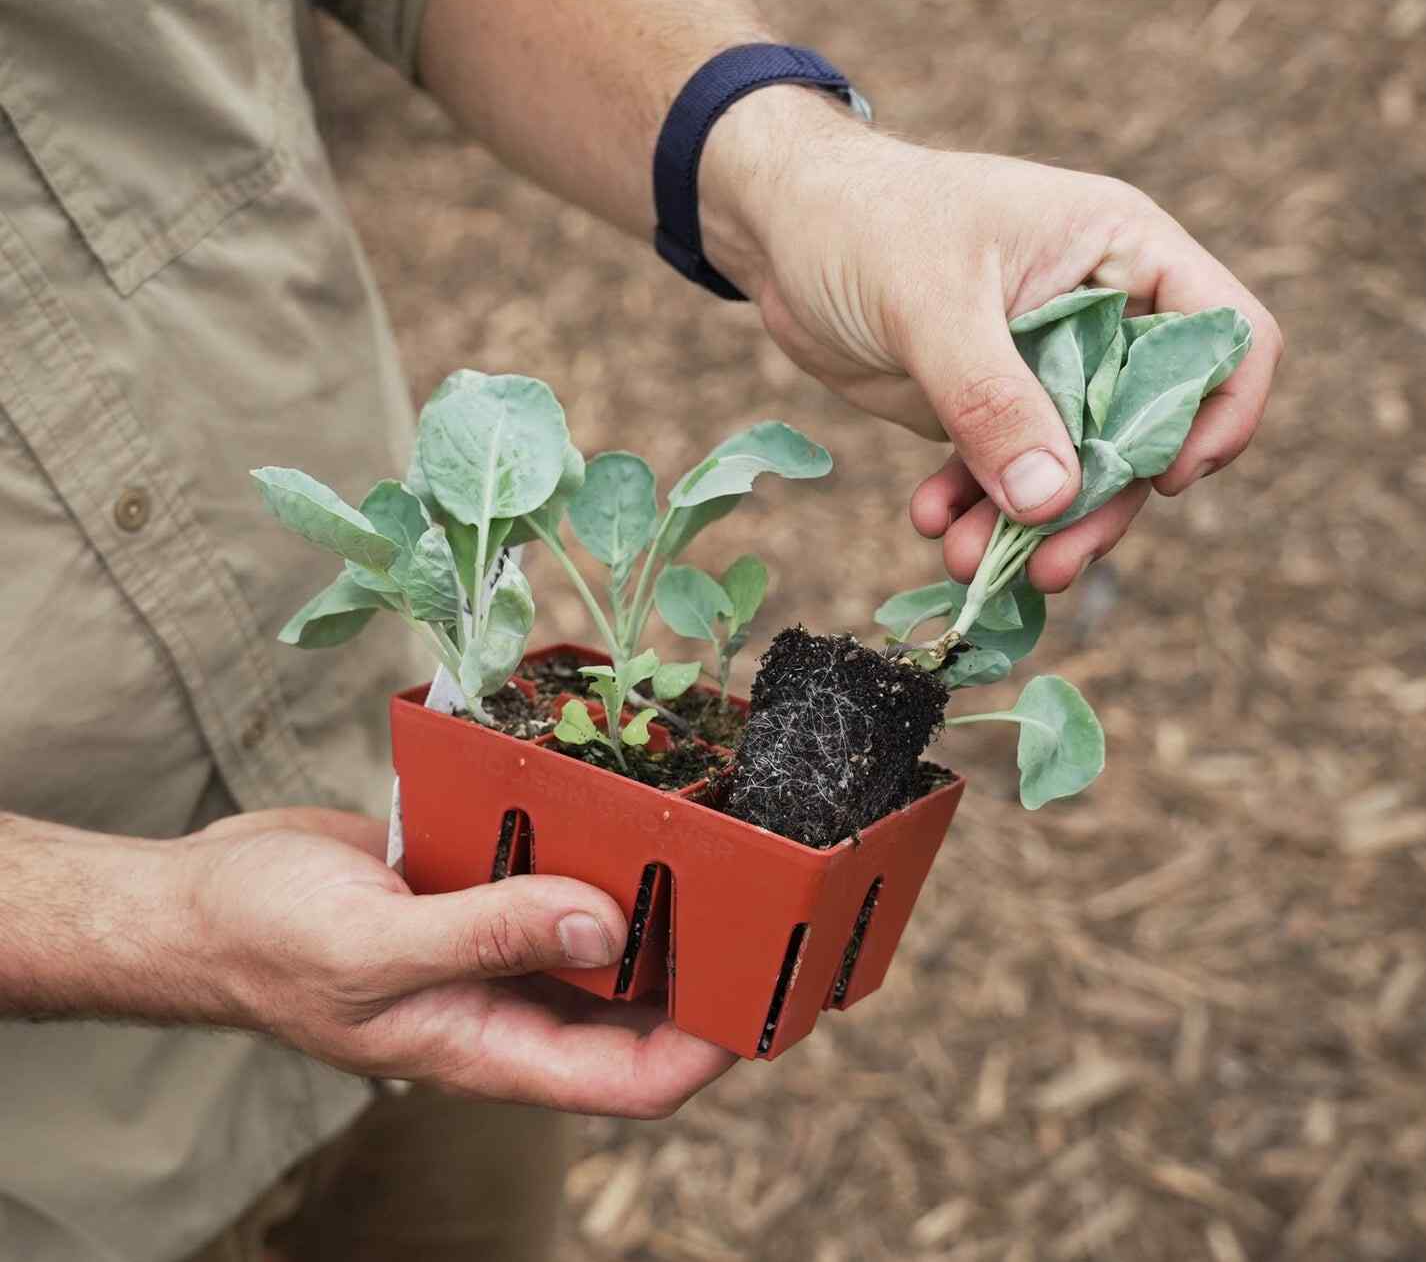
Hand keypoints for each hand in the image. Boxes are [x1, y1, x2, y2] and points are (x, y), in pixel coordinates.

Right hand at [182, 807, 733, 1117]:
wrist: (202, 899)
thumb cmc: (267, 940)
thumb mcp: (374, 947)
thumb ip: (489, 938)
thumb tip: (609, 926)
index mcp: (489, 1046)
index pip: (630, 1079)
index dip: (707, 1048)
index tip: (764, 991)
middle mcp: (507, 1000)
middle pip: (634, 1008)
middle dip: (700, 969)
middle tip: (763, 900)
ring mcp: (494, 944)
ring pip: (601, 936)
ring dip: (654, 901)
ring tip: (714, 843)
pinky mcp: (478, 888)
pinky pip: (554, 878)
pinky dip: (592, 851)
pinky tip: (622, 804)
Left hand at [703, 94, 1282, 591]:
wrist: (782, 233)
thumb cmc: (864, 223)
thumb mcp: (931, 302)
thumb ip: (992, 399)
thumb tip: (1052, 499)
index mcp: (1121, 252)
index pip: (1226, 334)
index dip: (1218, 411)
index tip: (1166, 478)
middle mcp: (1100, 314)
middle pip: (1148, 428)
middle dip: (1100, 503)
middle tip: (1050, 565)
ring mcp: (1044, 367)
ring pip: (1074, 468)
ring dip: (1031, 526)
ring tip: (967, 562)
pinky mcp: (988, 408)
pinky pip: (1006, 477)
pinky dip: (977, 509)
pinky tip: (932, 524)